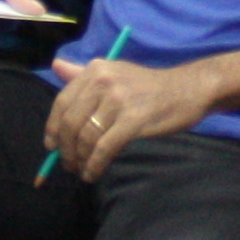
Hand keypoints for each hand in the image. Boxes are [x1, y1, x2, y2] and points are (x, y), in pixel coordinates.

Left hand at [43, 55, 213, 182]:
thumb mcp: (115, 73)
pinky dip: (95, 165)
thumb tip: (55, 66)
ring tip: (82, 171)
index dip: (53, 127)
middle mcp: (103, 81)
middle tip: (68, 164)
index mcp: (95, 69)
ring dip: (80, 160)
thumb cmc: (149, 86)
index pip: (62, 101)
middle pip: (70, 122)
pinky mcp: (133, 120)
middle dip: (66, 149)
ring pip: (86, 137)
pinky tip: (93, 173)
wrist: (188, 89)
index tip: (51, 145)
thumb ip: (83, 74)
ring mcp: (118, 100)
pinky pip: (104, 148)